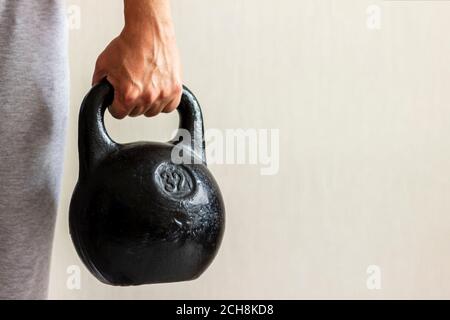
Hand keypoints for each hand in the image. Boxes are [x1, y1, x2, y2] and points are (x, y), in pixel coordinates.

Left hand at [92, 1, 181, 118]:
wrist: (148, 31)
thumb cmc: (129, 44)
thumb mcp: (103, 64)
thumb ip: (99, 83)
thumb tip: (100, 94)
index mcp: (128, 94)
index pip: (119, 114)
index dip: (115, 105)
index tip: (117, 99)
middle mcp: (147, 97)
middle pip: (136, 113)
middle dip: (131, 102)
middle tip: (131, 86)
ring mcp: (163, 94)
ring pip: (153, 111)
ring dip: (148, 102)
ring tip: (144, 86)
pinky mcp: (175, 89)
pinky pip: (170, 107)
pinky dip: (164, 101)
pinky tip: (158, 91)